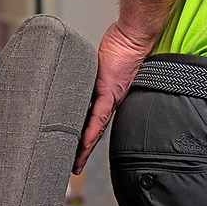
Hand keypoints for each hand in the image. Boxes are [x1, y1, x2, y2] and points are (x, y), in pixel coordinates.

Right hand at [73, 22, 152, 173]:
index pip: (93, 125)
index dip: (85, 142)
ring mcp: (110, 99)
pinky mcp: (110, 92)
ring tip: (75, 164)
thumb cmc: (119, 47)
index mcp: (105, 99)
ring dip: (85, 148)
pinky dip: (91, 130)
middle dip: (82, 152)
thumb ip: (91, 78)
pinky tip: (84, 144)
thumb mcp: (98, 67)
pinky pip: (99, 116)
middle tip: (73, 169)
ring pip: (95, 129)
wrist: (133, 36)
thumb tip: (78, 82)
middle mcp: (108, 103)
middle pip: (93, 132)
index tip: (76, 156)